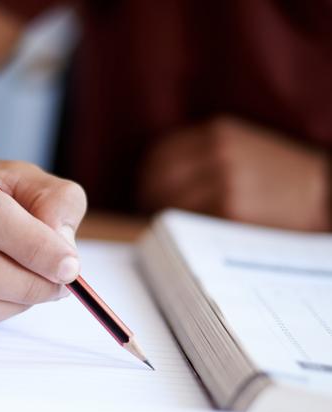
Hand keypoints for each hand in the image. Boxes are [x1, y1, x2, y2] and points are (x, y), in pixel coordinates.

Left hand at [138, 116, 329, 230]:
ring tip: (165, 225)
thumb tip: (153, 179)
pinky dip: (181, 227)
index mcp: (216, 132)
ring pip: (170, 201)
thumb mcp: (239, 145)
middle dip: (148, 198)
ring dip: (161, 215)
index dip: (146, 176)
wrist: (322, 192)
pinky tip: (184, 233)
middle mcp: (217, 151)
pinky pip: (189, 219)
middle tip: (149, 213)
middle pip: (157, 179)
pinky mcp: (231, 209)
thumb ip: (200, 154)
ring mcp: (224, 180)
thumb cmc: (275, 174)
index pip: (158, 154)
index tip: (144, 191)